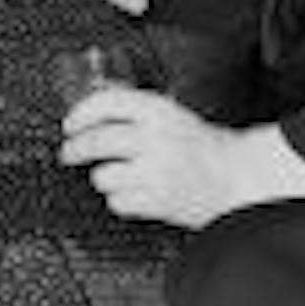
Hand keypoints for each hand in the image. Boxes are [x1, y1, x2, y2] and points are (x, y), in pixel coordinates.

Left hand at [59, 90, 304, 226]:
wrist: (236, 177)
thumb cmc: (203, 146)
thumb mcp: (171, 115)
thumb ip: (135, 111)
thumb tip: (90, 109)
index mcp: (160, 111)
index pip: (107, 103)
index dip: (81, 114)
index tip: (69, 124)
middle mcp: (156, 138)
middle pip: (97, 141)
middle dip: (75, 149)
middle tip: (69, 153)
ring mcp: (156, 171)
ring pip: (103, 175)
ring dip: (104, 178)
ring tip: (118, 175)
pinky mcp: (158, 201)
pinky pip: (118, 202)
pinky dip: (120, 201)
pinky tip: (135, 193)